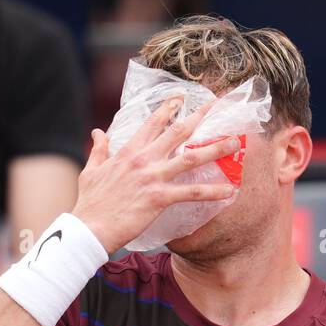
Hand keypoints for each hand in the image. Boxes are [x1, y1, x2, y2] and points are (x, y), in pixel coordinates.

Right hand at [72, 96, 239, 253]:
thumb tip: (97, 132)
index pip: (152, 123)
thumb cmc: (89, 203)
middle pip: (177, 131)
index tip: (182, 96)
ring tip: (236, 142)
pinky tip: (230, 190)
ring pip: (191, 157)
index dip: (168, 107)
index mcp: (128, 151)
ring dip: (216, 148)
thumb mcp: (91, 170)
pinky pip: (192, 192)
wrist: (89, 228)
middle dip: (199, 116)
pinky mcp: (159, 197)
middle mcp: (144, 159)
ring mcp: (153, 177)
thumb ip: (99, 150)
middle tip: (217, 105)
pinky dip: (212, 191)